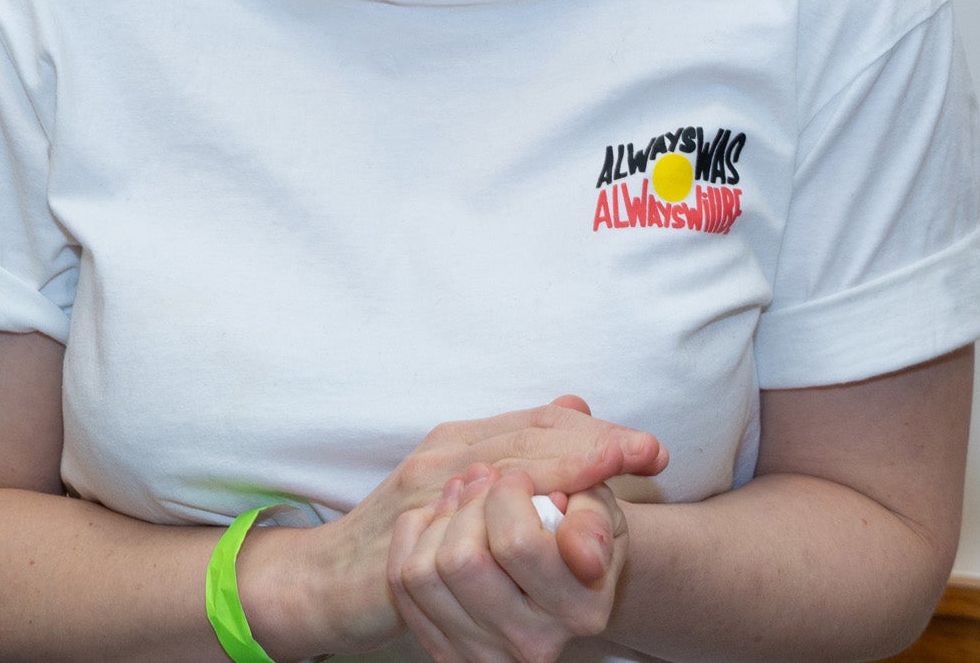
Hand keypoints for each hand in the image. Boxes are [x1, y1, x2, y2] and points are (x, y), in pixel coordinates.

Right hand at [240, 399, 663, 656]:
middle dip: (590, 450)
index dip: (596, 432)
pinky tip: (548, 548)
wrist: (329, 575)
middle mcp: (441, 457)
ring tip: (599, 516)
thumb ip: (519, 448)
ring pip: (501, 479)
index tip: (651, 448)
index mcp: (460, 441)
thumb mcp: (461, 480)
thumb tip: (578, 405)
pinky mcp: (406, 541)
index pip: (537, 422)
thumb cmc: (405, 529)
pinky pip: (465, 535)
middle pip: (527, 439)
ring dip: (554, 491)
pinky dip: (509, 541)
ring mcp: (421, 496)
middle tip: (643, 458)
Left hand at [386, 468, 627, 662]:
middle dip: (467, 505)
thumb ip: (592, 522)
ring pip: (424, 572)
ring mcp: (482, 652)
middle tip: (483, 480)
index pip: (518, 543)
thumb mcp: (599, 514)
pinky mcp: (445, 651)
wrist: (559, 578)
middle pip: (462, 561)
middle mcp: (531, 642)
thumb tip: (581, 552)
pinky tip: (439, 522)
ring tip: (461, 497)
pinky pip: (402, 584)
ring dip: (437, 520)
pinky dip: (412, 539)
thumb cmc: (575, 533)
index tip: (517, 478)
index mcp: (579, 610)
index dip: (507, 494)